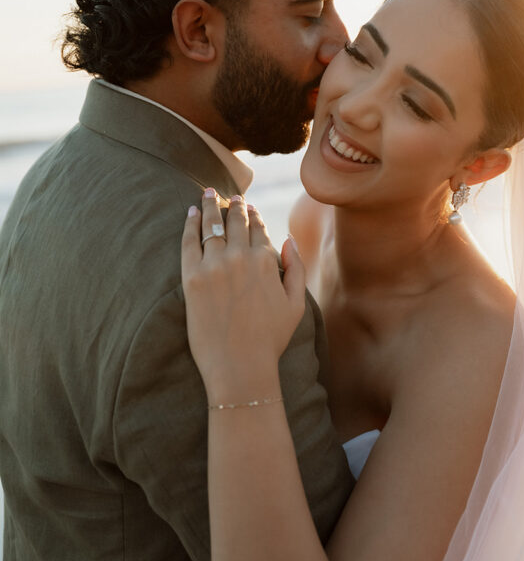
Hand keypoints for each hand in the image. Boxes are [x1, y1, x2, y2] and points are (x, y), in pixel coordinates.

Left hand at [181, 191, 305, 399]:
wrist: (239, 367)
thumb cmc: (270, 340)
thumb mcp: (296, 304)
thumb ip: (296, 268)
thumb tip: (287, 240)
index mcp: (267, 261)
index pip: (258, 228)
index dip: (253, 215)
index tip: (249, 207)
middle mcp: (241, 257)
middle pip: (235, 221)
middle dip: (233, 204)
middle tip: (228, 195)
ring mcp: (215, 266)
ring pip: (212, 225)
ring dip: (210, 205)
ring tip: (207, 194)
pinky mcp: (192, 278)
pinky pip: (189, 242)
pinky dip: (190, 224)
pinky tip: (190, 214)